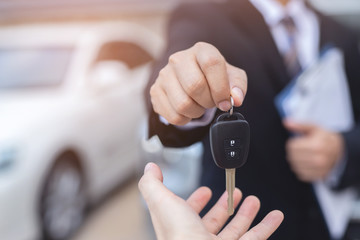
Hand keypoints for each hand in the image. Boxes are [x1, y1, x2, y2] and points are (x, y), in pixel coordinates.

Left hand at [138, 162, 283, 239]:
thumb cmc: (179, 235)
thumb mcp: (161, 201)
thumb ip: (152, 184)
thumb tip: (150, 168)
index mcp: (180, 226)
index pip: (187, 212)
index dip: (196, 201)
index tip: (206, 191)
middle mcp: (197, 238)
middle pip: (213, 222)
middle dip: (224, 205)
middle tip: (234, 193)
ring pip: (236, 230)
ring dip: (246, 214)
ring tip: (254, 200)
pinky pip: (256, 238)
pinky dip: (267, 226)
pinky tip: (275, 216)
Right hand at [150, 42, 247, 124]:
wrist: (190, 78)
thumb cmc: (213, 77)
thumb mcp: (231, 77)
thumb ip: (238, 85)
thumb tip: (236, 99)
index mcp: (201, 50)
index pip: (212, 64)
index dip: (221, 87)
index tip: (225, 102)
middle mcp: (179, 59)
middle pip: (195, 86)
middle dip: (208, 101)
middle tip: (211, 102)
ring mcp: (164, 75)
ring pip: (183, 104)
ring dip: (197, 112)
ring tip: (200, 106)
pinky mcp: (155, 91)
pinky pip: (173, 115)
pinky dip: (185, 119)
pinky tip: (188, 111)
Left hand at [284, 120, 344, 181]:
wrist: (338, 150)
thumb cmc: (324, 138)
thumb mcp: (313, 128)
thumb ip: (299, 125)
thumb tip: (286, 122)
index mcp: (316, 145)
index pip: (292, 147)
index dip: (293, 143)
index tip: (299, 142)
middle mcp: (318, 159)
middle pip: (292, 157)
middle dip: (293, 151)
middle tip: (300, 148)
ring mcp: (318, 169)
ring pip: (294, 166)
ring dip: (295, 160)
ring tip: (303, 155)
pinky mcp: (317, 176)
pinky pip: (300, 174)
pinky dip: (300, 168)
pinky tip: (305, 163)